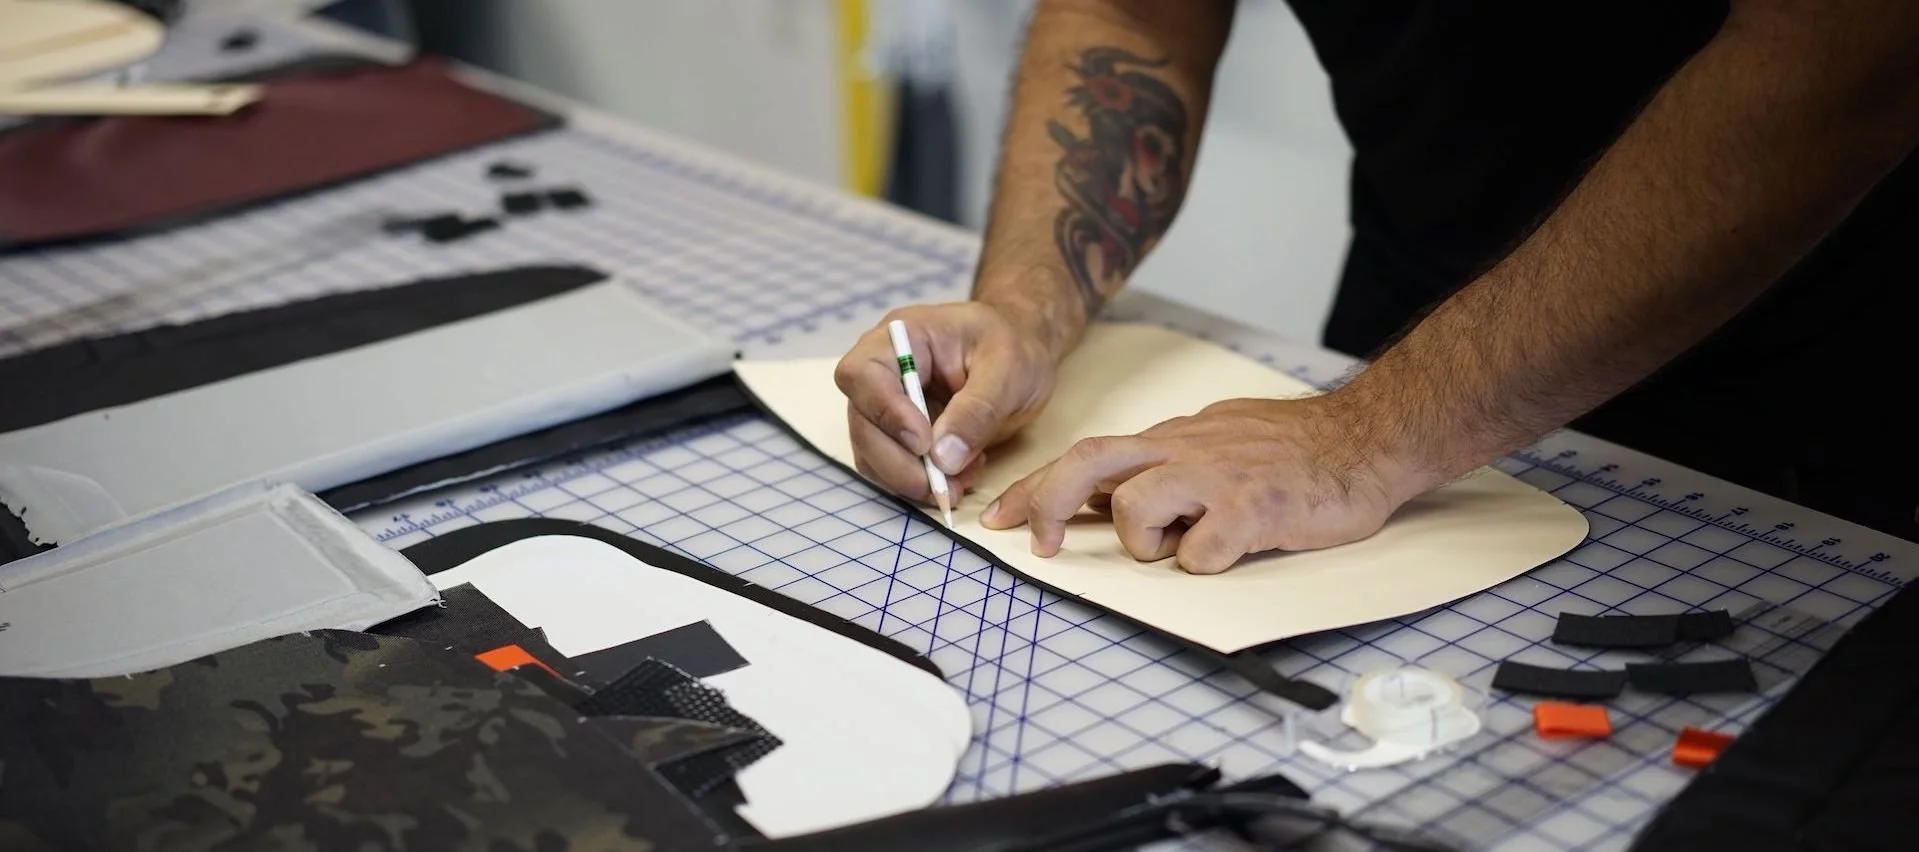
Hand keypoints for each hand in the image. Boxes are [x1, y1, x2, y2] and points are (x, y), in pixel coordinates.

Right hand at [834, 300, 1063, 502]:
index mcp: (901, 337)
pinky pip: (890, 469)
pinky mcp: (897, 435)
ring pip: (870, 453)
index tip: (924, 444)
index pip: (864, 373)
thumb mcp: (1008, 370)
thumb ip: (978, 410)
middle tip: (944, 486)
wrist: (1024, 352)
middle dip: (898, 462)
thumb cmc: (1014, 346)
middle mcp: (882, 370)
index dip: (886, 412)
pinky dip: (918, 485)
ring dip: (909, 481)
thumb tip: (944, 458)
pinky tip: (958, 478)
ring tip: (961, 482)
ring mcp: (885, 404)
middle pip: (862, 422)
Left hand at [979, 396, 1411, 573]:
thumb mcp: (1210, 444)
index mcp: (1169, 442)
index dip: (1034, 488)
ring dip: (1142, 541)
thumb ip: (1160, 467)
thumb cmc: (1291, 451)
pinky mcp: (1254, 508)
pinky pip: (1202, 549)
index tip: (998, 517)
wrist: (1365, 439)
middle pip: (1087, 463)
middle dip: (1049, 503)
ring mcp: (1217, 478)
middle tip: (1044, 545)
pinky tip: (1227, 554)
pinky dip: (1203, 563)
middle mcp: (1182, 451)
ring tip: (1180, 547)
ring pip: (1136, 507)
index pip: (1083, 456)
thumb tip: (1103, 498)